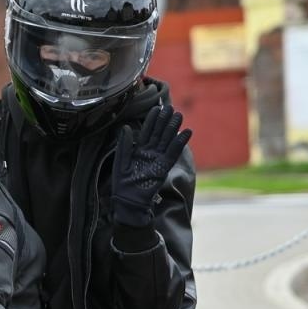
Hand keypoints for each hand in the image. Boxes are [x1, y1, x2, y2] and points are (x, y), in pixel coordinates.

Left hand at [111, 104, 191, 227]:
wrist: (128, 201)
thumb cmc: (122, 183)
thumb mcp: (121, 161)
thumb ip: (124, 145)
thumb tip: (127, 126)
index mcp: (139, 150)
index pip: (147, 131)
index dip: (152, 120)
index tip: (156, 108)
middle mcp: (150, 153)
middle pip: (159, 133)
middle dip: (164, 121)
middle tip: (171, 108)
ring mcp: (158, 159)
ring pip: (167, 141)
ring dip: (173, 128)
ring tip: (179, 115)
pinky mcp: (164, 167)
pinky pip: (173, 153)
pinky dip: (179, 143)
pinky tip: (186, 132)